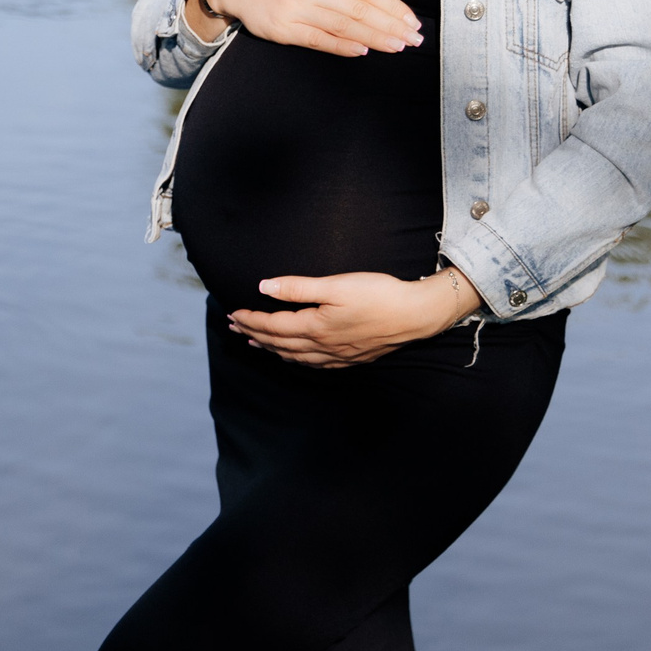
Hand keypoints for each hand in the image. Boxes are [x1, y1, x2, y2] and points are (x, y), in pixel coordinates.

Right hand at [187, 0, 421, 57]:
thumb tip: (377, 3)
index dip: (392, 6)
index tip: (411, 20)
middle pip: (360, 9)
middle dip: (391, 25)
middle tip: (413, 39)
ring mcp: (296, 7)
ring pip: (345, 26)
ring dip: (375, 38)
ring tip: (397, 46)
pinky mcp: (283, 28)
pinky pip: (320, 39)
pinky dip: (343, 46)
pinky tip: (363, 50)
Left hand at [228, 269, 483, 367]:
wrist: (416, 314)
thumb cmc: (378, 295)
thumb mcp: (336, 285)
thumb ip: (298, 288)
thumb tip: (263, 287)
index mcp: (315, 327)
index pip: (272, 326)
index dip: (250, 320)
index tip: (233, 314)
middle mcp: (322, 347)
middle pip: (278, 343)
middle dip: (254, 334)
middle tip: (234, 327)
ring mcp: (337, 356)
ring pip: (294, 357)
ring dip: (271, 349)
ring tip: (255, 343)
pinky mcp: (351, 358)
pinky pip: (314, 364)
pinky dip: (296, 360)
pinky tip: (295, 357)